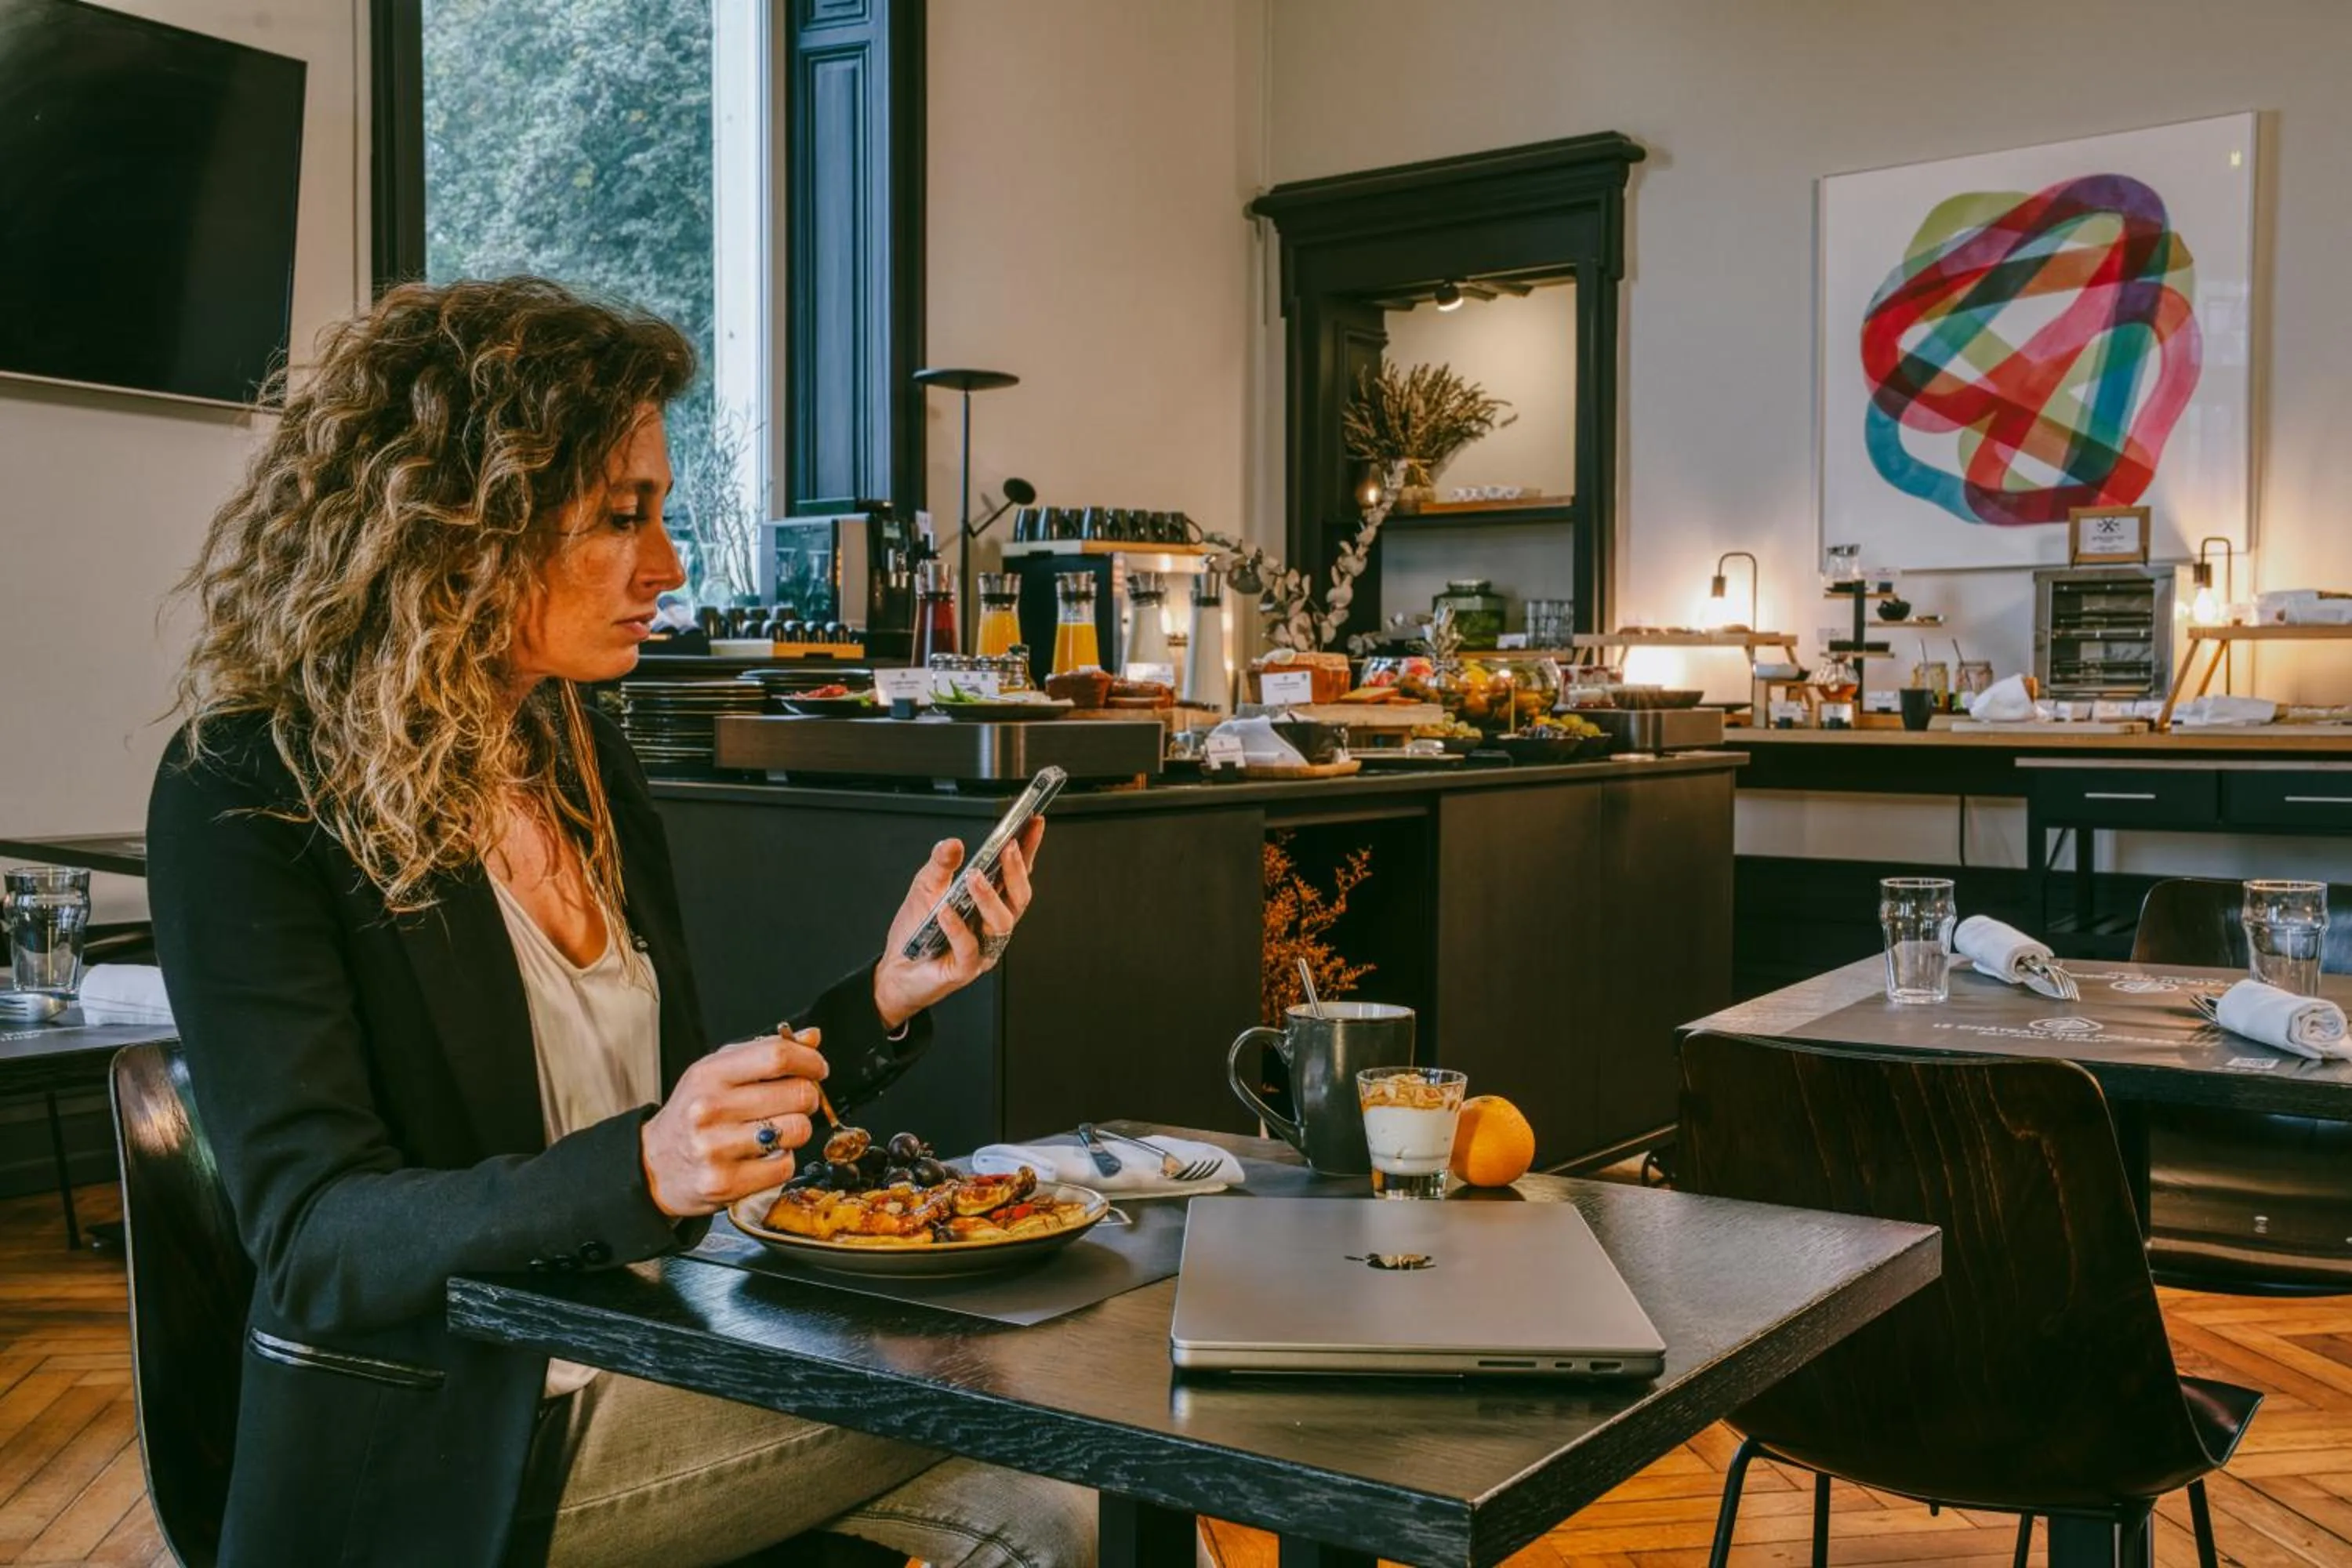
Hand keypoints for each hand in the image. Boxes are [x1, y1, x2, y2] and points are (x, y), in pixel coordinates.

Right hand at [638, 1028, 828, 1217]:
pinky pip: (784, 1167)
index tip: (817, 1068)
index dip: (810, 1060)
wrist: (655, 1167)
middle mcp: (710, 1109)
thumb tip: (812, 1038)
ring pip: (797, 1130)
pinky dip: (782, 1162)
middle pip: (797, 1093)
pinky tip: (763, 1157)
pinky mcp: (725, 1183)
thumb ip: (763, 1053)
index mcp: (710, 1074)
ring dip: (796, 1131)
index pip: (777, 1055)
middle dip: (807, 1098)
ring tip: (776, 1131)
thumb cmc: (692, 1114)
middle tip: (795, 1103)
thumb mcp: (717, 1073)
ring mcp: (717, 1148)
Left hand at [873, 820, 1044, 1029]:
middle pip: (1019, 897)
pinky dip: (958, 927)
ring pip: (1002, 922)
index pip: (1014, 873)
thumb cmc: (916, 930)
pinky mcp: (965, 968)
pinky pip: (969, 947)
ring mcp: (983, 947)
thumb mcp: (925, 887)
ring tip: (973, 877)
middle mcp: (992, 924)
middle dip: (1017, 870)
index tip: (1033, 823)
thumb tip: (952, 843)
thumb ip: (940, 864)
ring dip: (989, 897)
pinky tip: (946, 912)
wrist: (896, 968)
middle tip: (1008, 848)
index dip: (1029, 849)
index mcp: (988, 902)